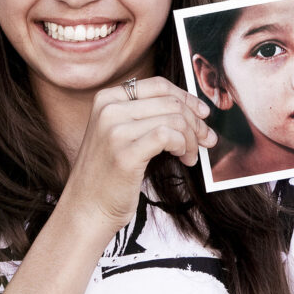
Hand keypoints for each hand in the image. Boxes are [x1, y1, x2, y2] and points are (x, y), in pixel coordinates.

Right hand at [60, 77, 216, 233]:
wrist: (86, 208)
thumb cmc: (108, 173)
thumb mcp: (119, 133)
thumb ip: (146, 115)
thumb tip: (194, 109)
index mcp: (106, 98)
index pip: (158, 85)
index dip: (186, 98)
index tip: (203, 113)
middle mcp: (108, 109)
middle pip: (170, 102)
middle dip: (196, 121)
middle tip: (206, 140)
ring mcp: (115, 130)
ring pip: (174, 119)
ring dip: (191, 138)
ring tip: (189, 155)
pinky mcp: (125, 153)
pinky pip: (168, 136)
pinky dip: (183, 146)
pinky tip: (182, 158)